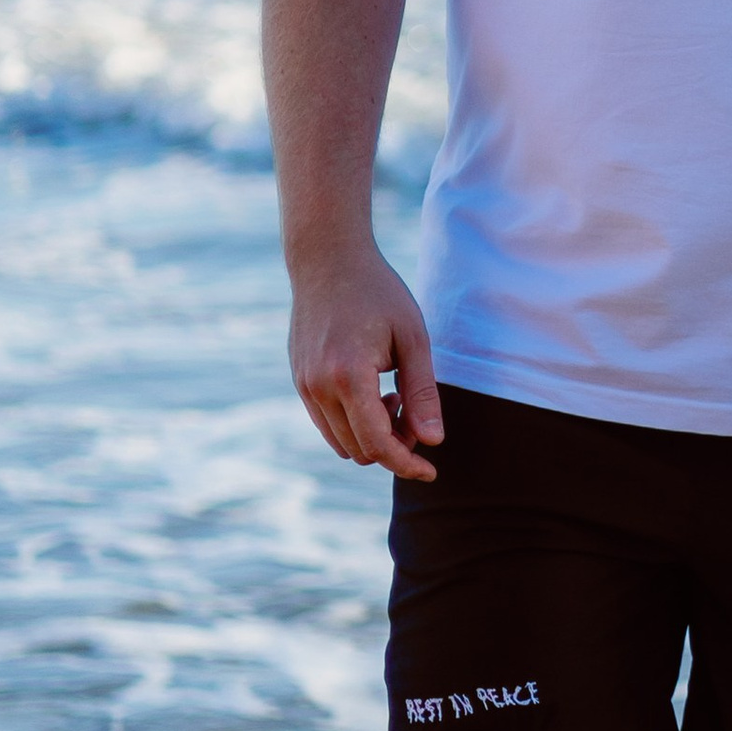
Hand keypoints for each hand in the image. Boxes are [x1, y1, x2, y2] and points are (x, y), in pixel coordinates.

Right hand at [287, 237, 443, 479]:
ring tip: (394, 396)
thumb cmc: (378, 293)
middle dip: (394, 446)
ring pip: (341, 443)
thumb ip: (422, 392)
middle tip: (415, 413)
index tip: (430, 471)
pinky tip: (374, 392)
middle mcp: (318, 387)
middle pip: (360, 450)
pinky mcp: (298, 381)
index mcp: (348, 376)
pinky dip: (353, 424)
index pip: (378, 444)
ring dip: (373, 436)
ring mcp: (303, 386)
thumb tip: (433, 441)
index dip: (407, 464)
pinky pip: (327, 424)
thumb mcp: (413, 338)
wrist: (328, 259)